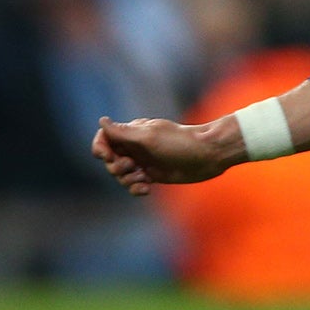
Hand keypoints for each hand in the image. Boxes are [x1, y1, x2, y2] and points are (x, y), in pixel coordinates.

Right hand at [91, 115, 228, 196]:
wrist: (208, 155)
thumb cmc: (180, 143)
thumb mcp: (149, 137)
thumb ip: (124, 133)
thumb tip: (101, 120)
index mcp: (134, 131)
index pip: (105, 137)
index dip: (101, 148)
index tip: (107, 156)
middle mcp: (136, 146)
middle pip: (110, 160)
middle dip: (116, 167)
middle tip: (132, 166)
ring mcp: (144, 161)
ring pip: (121, 175)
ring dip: (127, 180)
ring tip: (144, 179)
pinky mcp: (153, 174)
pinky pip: (134, 185)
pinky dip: (136, 189)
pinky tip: (147, 189)